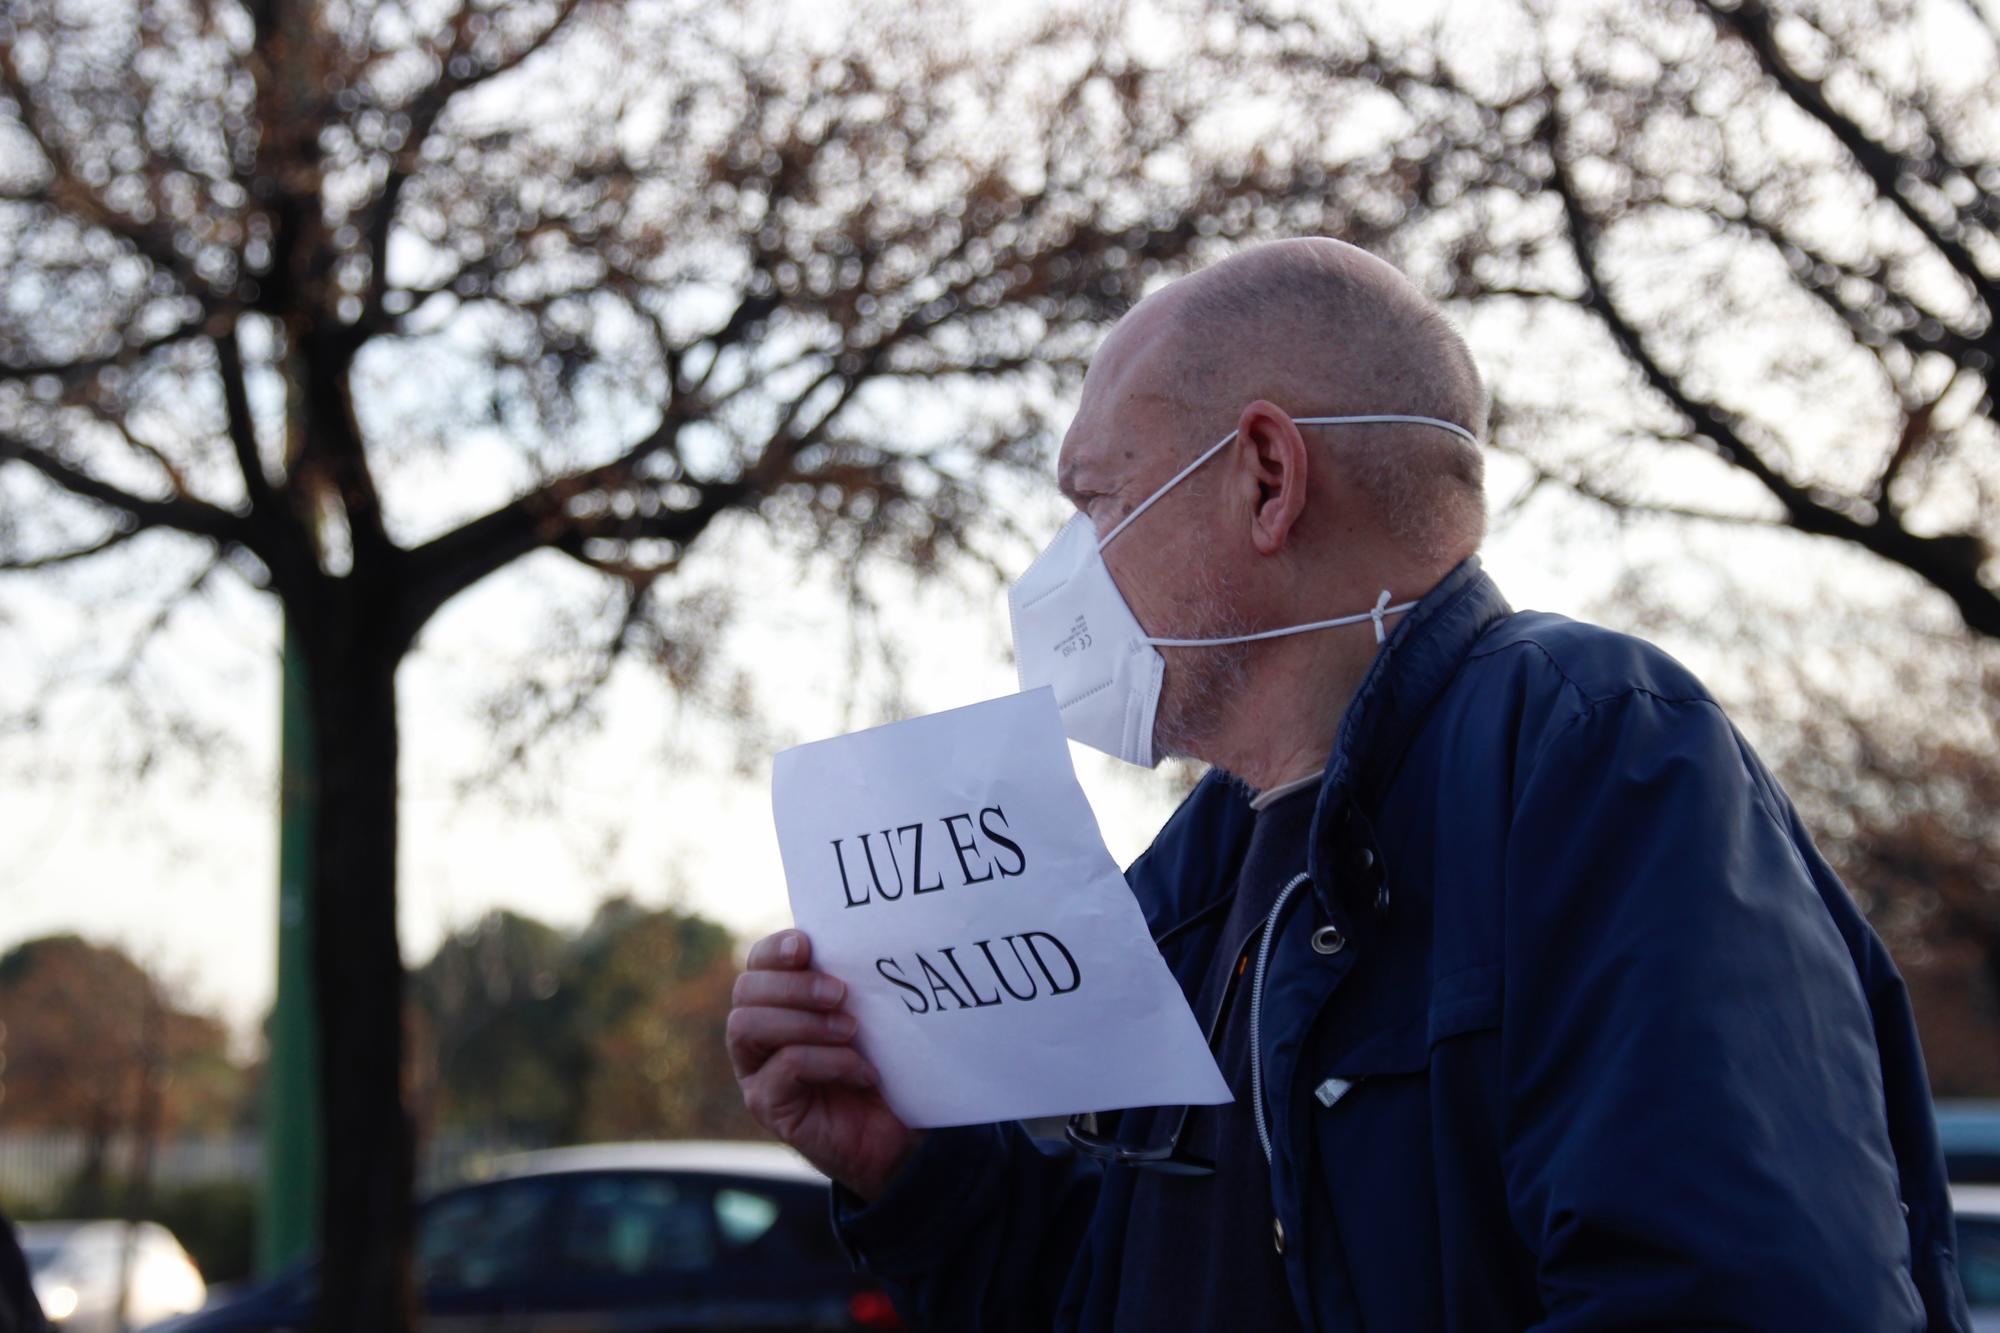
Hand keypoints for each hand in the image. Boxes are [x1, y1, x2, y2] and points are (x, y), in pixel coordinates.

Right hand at [728, 929, 918, 1199]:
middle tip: (840, 993)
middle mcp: (756, 1035)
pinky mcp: (768, 1105)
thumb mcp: (867, 1017)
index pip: (758, 964)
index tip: (806, 944)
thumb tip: (857, 942)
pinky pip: (783, 1068)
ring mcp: (756, 1071)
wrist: (895, 1136)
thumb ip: (849, 984)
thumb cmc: (881, 1066)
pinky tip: (862, 1071)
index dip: (774, 950)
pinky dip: (827, 1061)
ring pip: (747, 1026)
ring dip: (803, 1021)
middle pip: (745, 991)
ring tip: (851, 1029)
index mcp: (776, 1002)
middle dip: (792, 986)